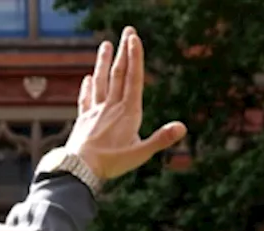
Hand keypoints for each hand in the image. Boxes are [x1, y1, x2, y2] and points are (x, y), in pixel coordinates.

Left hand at [66, 26, 186, 181]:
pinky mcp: (84, 120)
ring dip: (104, 62)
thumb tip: (182, 127)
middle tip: (127, 30)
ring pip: (101, 81)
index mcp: (128, 112)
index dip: (135, 57)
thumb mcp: (141, 153)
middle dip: (124, 51)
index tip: (134, 38)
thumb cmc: (112, 163)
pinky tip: (88, 78)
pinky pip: (87, 99)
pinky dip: (88, 87)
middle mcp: (112, 107)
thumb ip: (161, 139)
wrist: (80, 168)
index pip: (133, 79)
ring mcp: (97, 112)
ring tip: (106, 44)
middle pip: (118, 74)